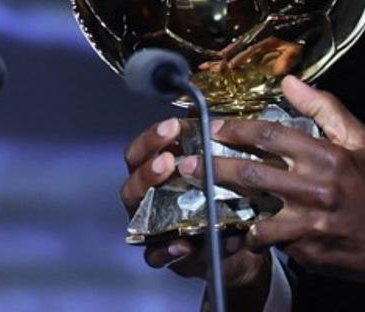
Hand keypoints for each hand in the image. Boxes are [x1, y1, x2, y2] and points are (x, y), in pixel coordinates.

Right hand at [120, 118, 271, 310]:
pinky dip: (168, 250)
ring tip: (171, 194)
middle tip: (168, 161)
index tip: (172, 125)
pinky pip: (156, 256)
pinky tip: (183, 243)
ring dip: (154, 205)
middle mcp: (145, 200)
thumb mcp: (214, 165)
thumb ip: (205, 139)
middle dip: (148, 170)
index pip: (140, 153)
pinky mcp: (162, 256)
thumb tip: (205, 108)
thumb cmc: (217, 196)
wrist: (231, 240)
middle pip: (133, 183)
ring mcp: (150, 229)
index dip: (151, 138)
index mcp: (154, 175)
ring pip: (137, 217)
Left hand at [179, 76, 364, 286]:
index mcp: (327, 155)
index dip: (236, 130)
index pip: (270, 136)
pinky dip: (252, 234)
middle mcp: (315, 187)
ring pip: (254, 212)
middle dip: (213, 168)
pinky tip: (239, 229)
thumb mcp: (360, 139)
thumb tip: (290, 82)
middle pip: (251, 174)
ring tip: (201, 198)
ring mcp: (308, 222)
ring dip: (225, 206)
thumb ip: (324, 108)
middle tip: (186, 164)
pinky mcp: (306, 249)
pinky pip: (269, 240)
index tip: (212, 128)